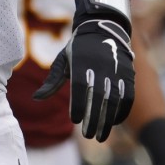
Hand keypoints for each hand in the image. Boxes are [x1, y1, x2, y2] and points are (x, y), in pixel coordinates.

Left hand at [34, 18, 134, 140]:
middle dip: (94, 119)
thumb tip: (35, 99)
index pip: (81, 87)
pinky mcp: (129, 74)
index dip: (78, 104)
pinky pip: (128, 96)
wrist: (103, 28)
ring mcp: (117, 70)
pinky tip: (115, 123)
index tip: (74, 120)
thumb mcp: (63, 60)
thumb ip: (52, 81)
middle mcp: (101, 66)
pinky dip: (122, 111)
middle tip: (88, 135)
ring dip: (108, 120)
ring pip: (114, 100)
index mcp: (82, 61)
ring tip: (101, 136)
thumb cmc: (78, 49)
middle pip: (98, 97)